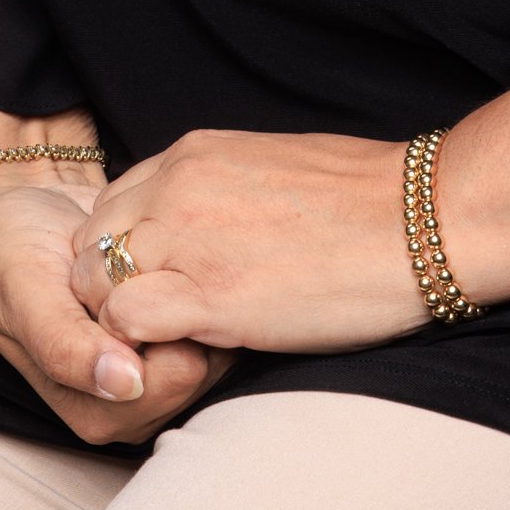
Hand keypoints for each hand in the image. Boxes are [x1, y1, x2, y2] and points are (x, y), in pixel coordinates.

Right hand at [0, 177, 237, 444]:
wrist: (30, 211)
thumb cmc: (17, 255)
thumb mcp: (24, 294)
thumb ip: (64, 346)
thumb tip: (125, 384)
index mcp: (93, 413)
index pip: (169, 386)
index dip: (160, 332)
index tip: (127, 285)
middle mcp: (133, 404)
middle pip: (202, 371)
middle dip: (180, 315)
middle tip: (137, 269)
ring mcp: (160, 372)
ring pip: (217, 346)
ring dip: (194, 297)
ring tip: (150, 262)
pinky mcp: (179, 337)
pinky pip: (218, 318)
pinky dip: (203, 284)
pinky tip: (171, 257)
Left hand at [69, 127, 430, 353]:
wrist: (421, 218)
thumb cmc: (366, 199)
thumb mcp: (270, 167)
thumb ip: (220, 189)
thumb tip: (209, 222)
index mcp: (194, 154)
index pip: (112, 206)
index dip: (124, 255)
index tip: (157, 286)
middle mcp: (177, 188)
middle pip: (88, 246)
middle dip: (107, 290)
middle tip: (157, 325)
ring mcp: (188, 239)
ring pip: (94, 285)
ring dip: (120, 322)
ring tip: (170, 344)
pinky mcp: (210, 296)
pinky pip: (126, 322)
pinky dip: (139, 347)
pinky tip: (186, 355)